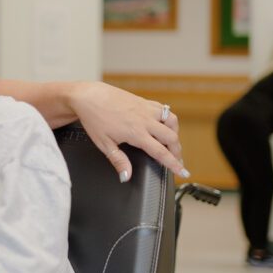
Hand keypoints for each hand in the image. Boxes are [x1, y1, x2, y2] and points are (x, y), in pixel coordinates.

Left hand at [68, 82, 185, 180]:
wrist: (88, 96)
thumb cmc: (94, 119)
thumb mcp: (104, 144)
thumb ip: (118, 161)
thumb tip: (126, 176)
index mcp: (136, 133)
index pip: (161, 152)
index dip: (174, 164)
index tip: (183, 171)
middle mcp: (145, 120)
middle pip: (172, 137)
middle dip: (177, 151)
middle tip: (176, 160)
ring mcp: (146, 109)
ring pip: (172, 120)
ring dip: (174, 132)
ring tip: (170, 142)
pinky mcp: (144, 101)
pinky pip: (163, 109)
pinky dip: (167, 118)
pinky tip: (162, 124)